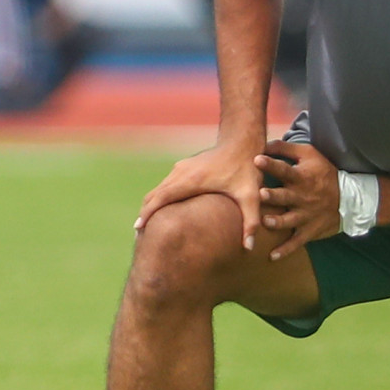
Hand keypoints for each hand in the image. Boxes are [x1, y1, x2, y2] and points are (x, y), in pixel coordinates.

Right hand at [136, 143, 265, 249]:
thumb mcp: (251, 196)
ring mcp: (181, 168)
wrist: (242, 142)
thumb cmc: (247, 169)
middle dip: (145, 214)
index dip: (148, 214)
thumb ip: (250, 221)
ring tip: (146, 227)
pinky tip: (162, 211)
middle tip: (139, 235)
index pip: (161, 198)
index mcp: (191, 180)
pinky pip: (166, 185)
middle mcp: (181, 173)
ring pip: (158, 189)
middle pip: (154, 195)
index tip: (138, 229)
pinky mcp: (184, 168)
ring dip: (150, 206)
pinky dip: (159, 198)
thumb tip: (249, 247)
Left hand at [254, 140, 342, 260]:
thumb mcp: (310, 155)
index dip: (271, 164)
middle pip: (286, 196)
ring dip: (277, 221)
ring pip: (289, 220)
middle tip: (261, 194)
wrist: (349, 198)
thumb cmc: (325, 174)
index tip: (257, 159)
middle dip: (273, 196)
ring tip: (265, 222)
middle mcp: (302, 197)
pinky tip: (272, 257)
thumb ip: (287, 149)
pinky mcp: (309, 231)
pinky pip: (297, 242)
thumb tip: (265, 143)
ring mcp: (306, 215)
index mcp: (301, 178)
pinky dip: (285, 250)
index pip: (285, 169)